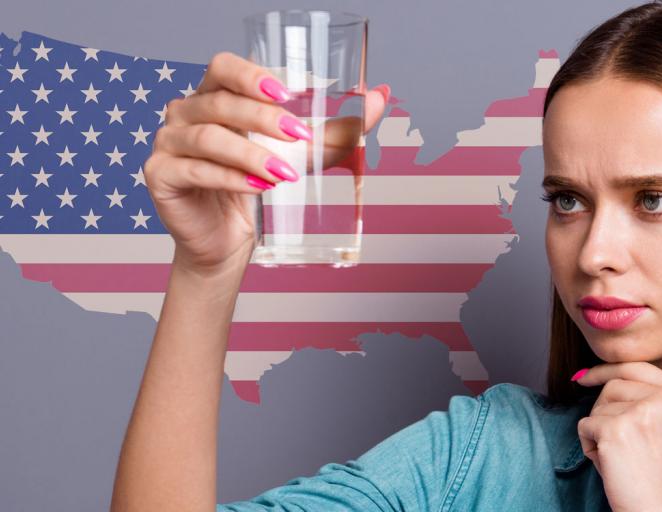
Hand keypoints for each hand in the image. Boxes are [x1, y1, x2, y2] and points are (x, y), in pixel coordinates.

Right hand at [145, 51, 389, 275]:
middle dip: (264, 118)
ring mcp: (168, 144)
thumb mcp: (304, 156)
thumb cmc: (262, 189)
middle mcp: (186, 113)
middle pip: (220, 102)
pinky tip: (257, 188)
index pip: (223, 67)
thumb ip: (339, 128)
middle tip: (300, 137)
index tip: (286, 92)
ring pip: (208, 137)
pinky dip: (229, 178)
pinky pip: (195, 171)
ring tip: (285, 174)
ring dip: (251, 153)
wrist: (229, 242)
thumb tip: (381, 97)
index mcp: (215, 96)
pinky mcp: (161, 177)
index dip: (250, 74)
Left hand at [574, 362, 661, 511]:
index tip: (585, 377)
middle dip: (604, 411)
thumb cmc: (658, 475)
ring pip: (599, 405)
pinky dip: (589, 446)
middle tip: (617, 442)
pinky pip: (585, 425)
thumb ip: (646, 396)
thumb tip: (592, 373)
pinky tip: (610, 465)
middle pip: (614, 384)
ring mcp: (643, 412)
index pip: (637, 367)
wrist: (661, 511)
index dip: (607, 370)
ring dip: (599, 431)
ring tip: (619, 457)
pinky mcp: (617, 430)